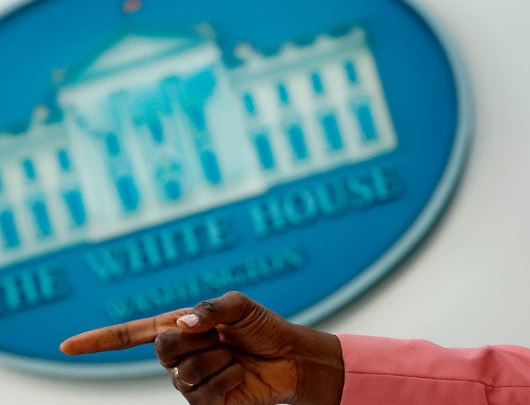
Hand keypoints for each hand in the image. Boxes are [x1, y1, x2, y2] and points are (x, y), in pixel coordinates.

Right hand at [60, 291, 343, 404]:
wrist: (292, 360)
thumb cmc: (266, 329)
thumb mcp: (241, 306)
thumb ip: (212, 308)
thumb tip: (184, 323)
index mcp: (181, 327)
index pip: (132, 334)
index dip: (99, 341)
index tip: (66, 347)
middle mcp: (179, 355)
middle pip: (162, 349)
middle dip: (194, 340)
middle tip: (220, 337)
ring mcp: (190, 381)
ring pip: (185, 372)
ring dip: (217, 361)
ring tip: (236, 358)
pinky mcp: (205, 403)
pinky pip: (201, 393)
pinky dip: (225, 380)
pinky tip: (238, 376)